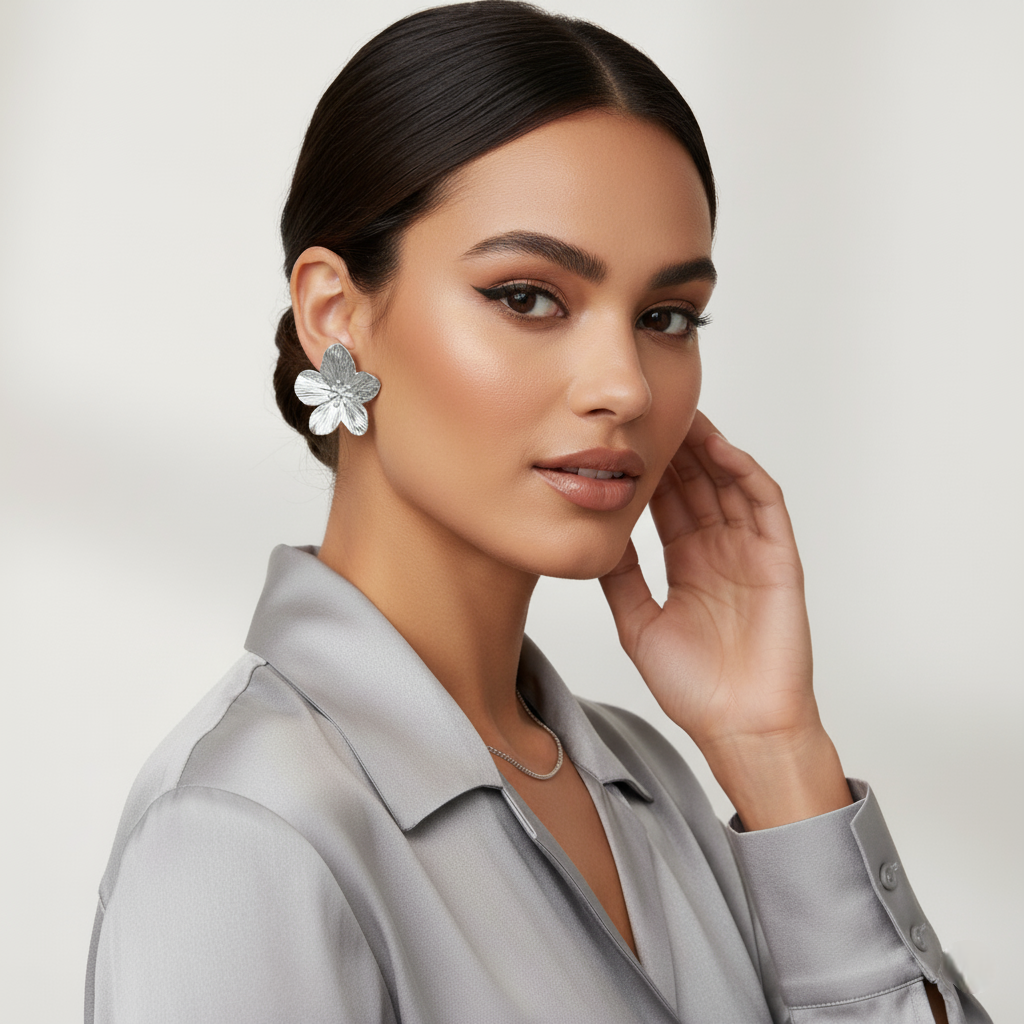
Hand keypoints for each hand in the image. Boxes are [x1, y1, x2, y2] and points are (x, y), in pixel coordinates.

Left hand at [600, 411, 849, 827]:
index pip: (668, 502)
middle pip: (697, 484)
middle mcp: (719, 550)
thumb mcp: (639, 623)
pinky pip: (766, 507)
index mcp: (688, 563)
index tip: (622, 441)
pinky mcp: (778, 560)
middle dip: (676, 448)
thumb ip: (620, 577)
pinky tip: (722, 452)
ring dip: (709, 450)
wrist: (738, 726)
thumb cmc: (693, 687)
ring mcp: (750, 552)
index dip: (649, 470)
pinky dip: (746, 475)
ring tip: (684, 417)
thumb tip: (595, 536)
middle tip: (650, 414)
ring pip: (729, 485)